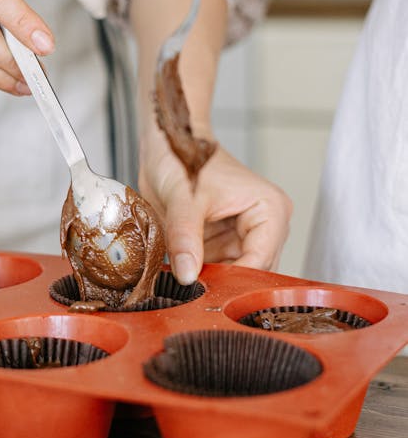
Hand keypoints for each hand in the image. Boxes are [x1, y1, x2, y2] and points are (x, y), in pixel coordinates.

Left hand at [138, 123, 291, 283]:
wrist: (166, 145)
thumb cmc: (183, 156)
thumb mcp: (182, 197)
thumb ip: (184, 237)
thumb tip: (187, 275)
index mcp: (270, 209)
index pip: (261, 260)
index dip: (235, 280)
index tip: (206, 292)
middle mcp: (265, 226)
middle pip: (252, 273)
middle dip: (223, 284)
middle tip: (193, 292)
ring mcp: (244, 236)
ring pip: (234, 276)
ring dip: (211, 282)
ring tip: (185, 282)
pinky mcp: (224, 242)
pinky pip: (217, 271)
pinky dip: (200, 275)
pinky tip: (183, 275)